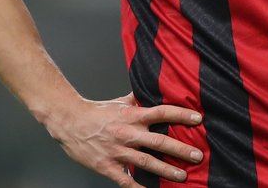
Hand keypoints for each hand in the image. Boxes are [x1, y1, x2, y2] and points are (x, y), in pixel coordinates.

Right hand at [47, 93, 203, 185]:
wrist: (70, 122)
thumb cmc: (97, 112)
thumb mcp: (120, 101)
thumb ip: (138, 98)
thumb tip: (154, 89)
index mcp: (133, 116)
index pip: (162, 113)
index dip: (181, 115)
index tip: (198, 119)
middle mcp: (128, 133)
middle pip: (159, 142)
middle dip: (180, 149)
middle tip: (197, 155)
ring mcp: (118, 151)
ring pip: (147, 162)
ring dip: (166, 170)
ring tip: (182, 176)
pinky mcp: (108, 166)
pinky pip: (126, 179)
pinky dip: (138, 187)